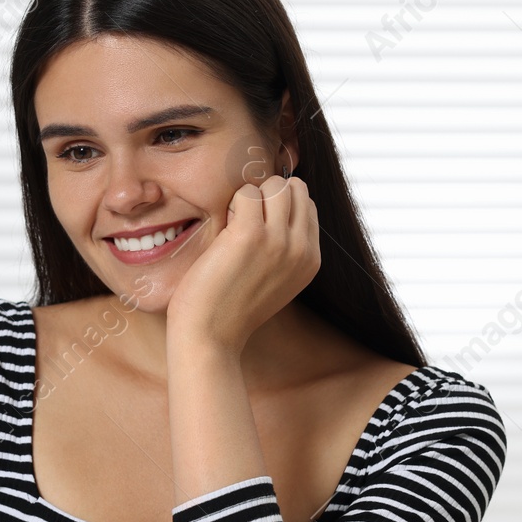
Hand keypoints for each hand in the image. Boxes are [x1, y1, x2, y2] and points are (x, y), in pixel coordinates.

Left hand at [166, 173, 319, 354]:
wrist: (210, 336)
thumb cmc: (231, 308)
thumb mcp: (275, 281)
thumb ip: (286, 250)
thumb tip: (279, 210)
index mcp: (311, 260)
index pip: (307, 205)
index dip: (278, 206)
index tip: (257, 226)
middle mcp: (301, 249)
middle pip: (295, 189)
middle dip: (268, 194)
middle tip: (244, 221)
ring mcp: (279, 241)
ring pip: (275, 185)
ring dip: (251, 195)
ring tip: (235, 223)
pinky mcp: (250, 234)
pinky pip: (247, 192)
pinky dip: (232, 203)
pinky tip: (223, 228)